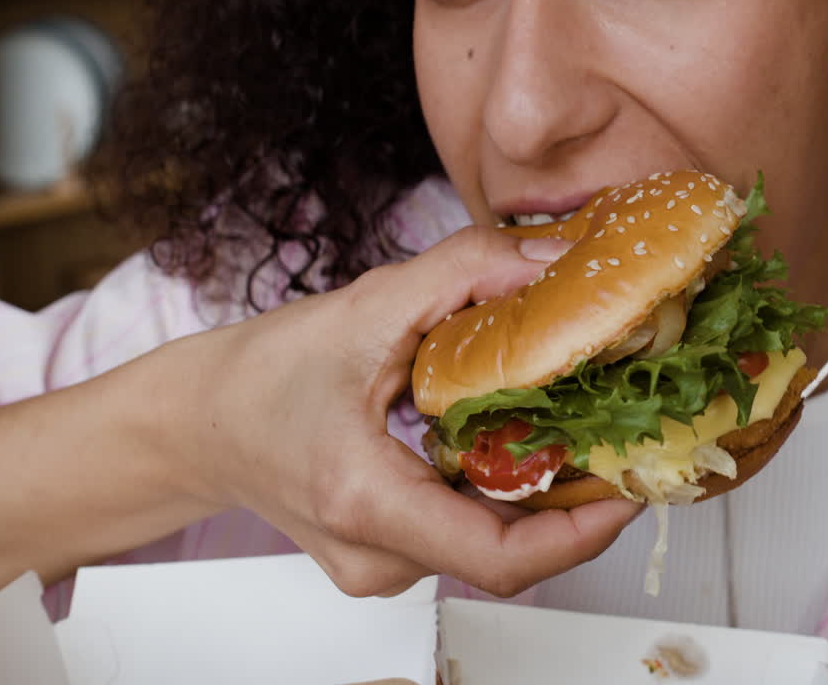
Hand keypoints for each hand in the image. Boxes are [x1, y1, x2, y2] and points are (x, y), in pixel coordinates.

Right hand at [153, 226, 641, 597]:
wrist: (196, 424)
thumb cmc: (259, 376)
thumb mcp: (366, 305)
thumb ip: (466, 270)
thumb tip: (556, 259)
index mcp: (366, 500)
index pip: (499, 557)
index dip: (582, 532)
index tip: (631, 487)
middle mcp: (375, 555)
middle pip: (508, 554)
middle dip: (578, 502)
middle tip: (625, 440)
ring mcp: (379, 568)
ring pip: (491, 549)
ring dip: (545, 499)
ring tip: (586, 435)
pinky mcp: (384, 560)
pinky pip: (465, 540)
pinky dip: (506, 499)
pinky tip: (524, 447)